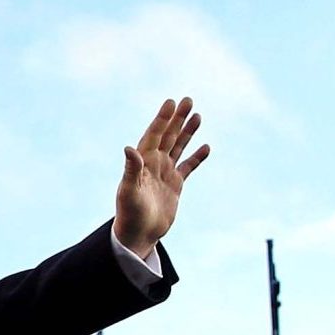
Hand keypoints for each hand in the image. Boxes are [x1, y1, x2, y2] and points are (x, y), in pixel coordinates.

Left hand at [114, 97, 209, 260]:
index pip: (154, 135)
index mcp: (143, 162)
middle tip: (188, 100)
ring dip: (188, 132)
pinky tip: (206, 146)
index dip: (162, 119)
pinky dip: (196, 157)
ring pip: (179, 147)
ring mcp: (165, 174)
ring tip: (197, 115)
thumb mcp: (129, 191)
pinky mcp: (175, 186)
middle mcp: (154, 164)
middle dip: (177, 119)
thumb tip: (128, 148)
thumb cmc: (129, 214)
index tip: (171, 102)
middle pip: (168, 136)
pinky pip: (188, 167)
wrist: (139, 234)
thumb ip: (131, 169)